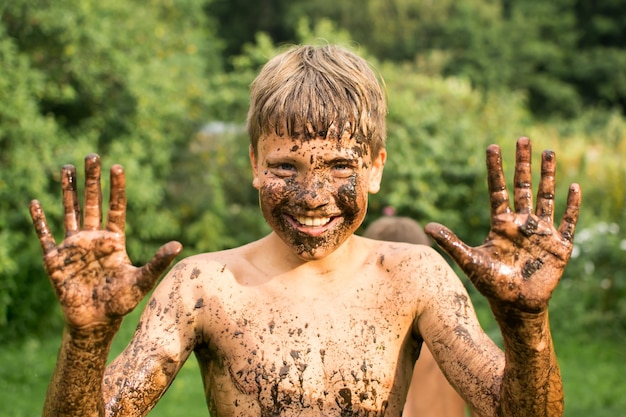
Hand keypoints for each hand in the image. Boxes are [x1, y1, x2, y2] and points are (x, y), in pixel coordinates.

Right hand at [30, 154, 181, 328]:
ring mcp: (73, 247)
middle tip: (93, 155)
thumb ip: (157, 262)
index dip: (116, 188)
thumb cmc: (120, 302)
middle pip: (93, 203)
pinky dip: (40, 221)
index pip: (116, 208)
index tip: (118, 167)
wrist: (95, 322)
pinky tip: (36, 203)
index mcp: (114, 241)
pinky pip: (46, 236)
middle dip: (92, 180)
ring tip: (67, 167)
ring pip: (70, 211)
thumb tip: (178, 245)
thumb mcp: (142, 281)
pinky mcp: (55, 260)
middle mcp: (93, 238)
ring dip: (68, 190)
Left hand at [425, 137, 580, 312]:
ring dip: (548, 176)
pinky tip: (573, 187)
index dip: (496, 169)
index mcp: (501, 224)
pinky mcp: (559, 246)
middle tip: (522, 139)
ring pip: (545, 197)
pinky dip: (572, 206)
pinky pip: (568, 222)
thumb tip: (427, 226)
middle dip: (523, 163)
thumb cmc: (492, 284)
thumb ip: (451, 242)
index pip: (498, 190)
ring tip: (549, 152)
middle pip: (523, 187)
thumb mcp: (470, 260)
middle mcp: (522, 223)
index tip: (493, 146)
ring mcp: (541, 232)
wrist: (515, 306)